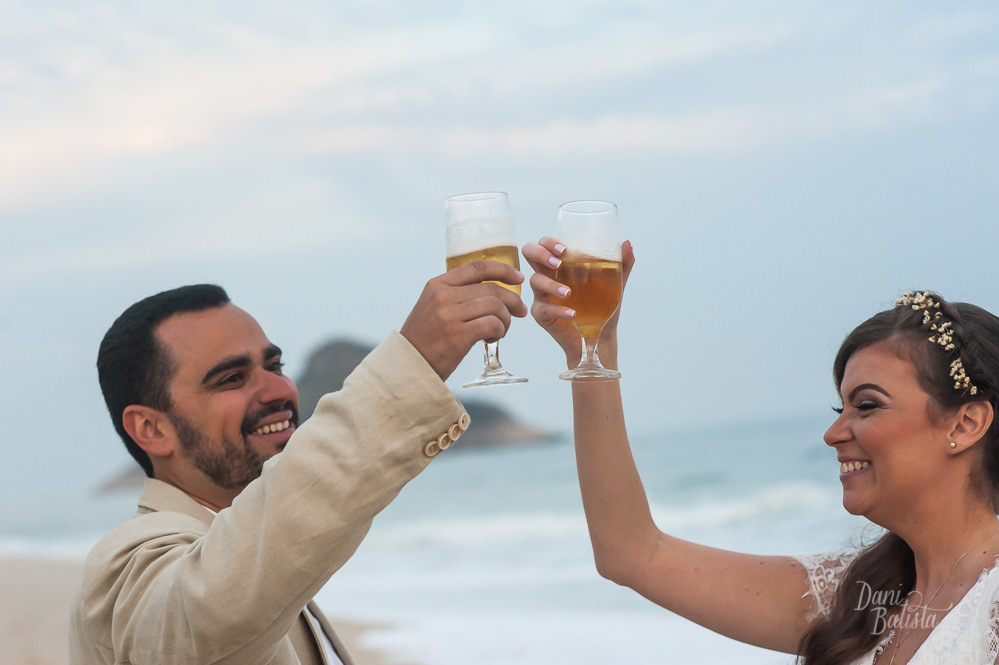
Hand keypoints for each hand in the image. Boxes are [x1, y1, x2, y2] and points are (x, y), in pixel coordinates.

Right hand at [401, 261, 526, 379]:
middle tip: (520, 312)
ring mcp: (449, 315)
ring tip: (500, 331)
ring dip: (505, 320)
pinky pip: (492, 324)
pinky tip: (491, 338)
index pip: (477, 268)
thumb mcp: (432, 306)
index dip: (503, 270)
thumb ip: (455, 294)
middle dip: (512, 300)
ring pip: (495, 306)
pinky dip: (499, 331)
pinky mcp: (457, 335)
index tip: (518, 277)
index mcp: (436, 284)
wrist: (407, 365)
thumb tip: (491, 290)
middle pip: (491, 288)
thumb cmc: (425, 338)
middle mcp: (442, 296)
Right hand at [521, 237, 634, 367]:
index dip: (548, 242)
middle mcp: (547, 275)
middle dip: (540, 254)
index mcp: (560, 264)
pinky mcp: (541, 314)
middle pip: (529, 253)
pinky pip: (544, 308)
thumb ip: (621, 264)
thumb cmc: (602, 305)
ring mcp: (542, 294)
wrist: (600, 335)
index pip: (545, 244)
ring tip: (568, 293)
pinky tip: (572, 313)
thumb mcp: (615, 283)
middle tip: (558, 264)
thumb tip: (627, 243)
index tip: (564, 249)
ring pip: (535, 281)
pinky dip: (558, 310)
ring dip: (551, 285)